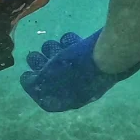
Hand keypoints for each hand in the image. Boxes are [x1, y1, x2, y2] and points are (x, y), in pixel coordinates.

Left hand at [20, 29, 139, 112]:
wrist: (113, 51)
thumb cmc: (77, 67)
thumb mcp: (50, 77)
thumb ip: (38, 82)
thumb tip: (30, 81)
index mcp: (72, 99)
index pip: (49, 102)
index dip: (34, 90)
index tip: (26, 75)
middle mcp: (83, 90)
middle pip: (57, 82)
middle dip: (42, 68)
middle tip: (33, 55)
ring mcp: (93, 74)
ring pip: (68, 65)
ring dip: (55, 54)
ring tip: (49, 43)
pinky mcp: (100, 58)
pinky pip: (81, 54)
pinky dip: (72, 46)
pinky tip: (67, 38)